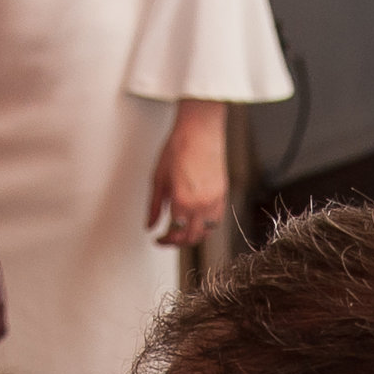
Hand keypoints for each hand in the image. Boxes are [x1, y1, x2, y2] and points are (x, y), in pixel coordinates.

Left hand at [147, 99, 228, 248]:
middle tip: (167, 238)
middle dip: (177, 242)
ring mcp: (215, 200)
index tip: (158, 239)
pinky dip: (206, 225)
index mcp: (183, 201)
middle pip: (191, 237)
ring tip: (181, 230)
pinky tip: (195, 220)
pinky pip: (216, 220)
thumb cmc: (178, 149)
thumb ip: (155, 207)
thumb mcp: (159, 180)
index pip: (175, 233)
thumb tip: (150, 226)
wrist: (199, 131)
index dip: (165, 240)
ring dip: (193, 235)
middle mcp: (201, 205)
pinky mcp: (223, 194)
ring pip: (206, 231)